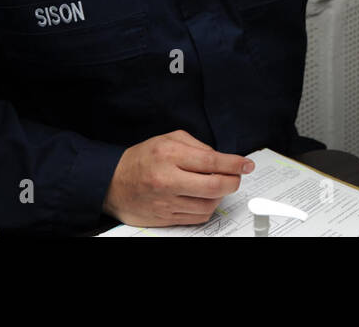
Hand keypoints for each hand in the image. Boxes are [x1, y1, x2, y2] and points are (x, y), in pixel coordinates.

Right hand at [102, 129, 253, 227]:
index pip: (212, 161)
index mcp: (170, 154)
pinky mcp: (165, 218)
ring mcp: (166, 202)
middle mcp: (168, 179)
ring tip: (216, 186)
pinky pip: (196, 217)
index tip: (246, 164)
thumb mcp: (168, 139)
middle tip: (236, 177)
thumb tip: (221, 158)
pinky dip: (207, 208)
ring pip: (208, 205)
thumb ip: (197, 146)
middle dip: (233, 182)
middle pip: (214, 186)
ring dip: (220, 196)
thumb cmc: (141, 159)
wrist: (111, 183)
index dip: (234, 163)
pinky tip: (204, 198)